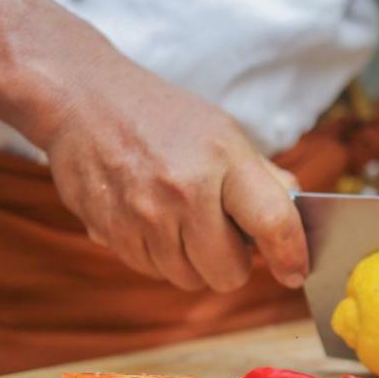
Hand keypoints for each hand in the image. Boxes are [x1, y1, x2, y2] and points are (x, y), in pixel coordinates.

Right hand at [42, 65, 306, 291]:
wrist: (81, 98)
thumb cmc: (163, 117)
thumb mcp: (223, 133)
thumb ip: (263, 179)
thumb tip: (297, 220)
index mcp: (222, 160)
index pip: (272, 223)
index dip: (290, 256)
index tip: (296, 272)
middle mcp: (183, 191)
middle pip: (228, 273)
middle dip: (232, 263)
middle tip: (223, 235)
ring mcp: (142, 215)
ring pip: (189, 279)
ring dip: (193, 261)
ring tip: (181, 220)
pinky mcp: (109, 231)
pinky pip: (151, 270)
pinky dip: (159, 256)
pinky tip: (151, 219)